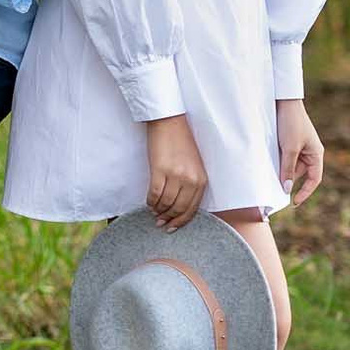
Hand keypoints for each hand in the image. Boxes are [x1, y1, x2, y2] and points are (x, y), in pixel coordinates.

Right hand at [143, 114, 206, 229]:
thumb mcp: (194, 166)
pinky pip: (154, 193)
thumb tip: (179, 205)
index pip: (192, 209)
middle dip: (168, 218)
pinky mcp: (160, 170)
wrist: (170, 123)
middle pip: (178, 208)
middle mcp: (191, 180)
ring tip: (153, 212)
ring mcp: (176, 175)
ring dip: (158, 210)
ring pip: (166, 203)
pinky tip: (148, 202)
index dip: (181, 221)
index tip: (172, 227)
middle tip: (160, 223)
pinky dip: (150, 201)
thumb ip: (191, 184)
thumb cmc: (181, 143)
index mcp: (201, 180)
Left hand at [277, 99, 324, 204]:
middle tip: (274, 190)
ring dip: (281, 171)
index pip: (314, 179)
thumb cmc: (290, 123)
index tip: (294, 202)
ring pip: (291, 166)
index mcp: (316, 154)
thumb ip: (288, 169)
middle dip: (289, 181)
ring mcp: (300, 147)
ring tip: (269, 175)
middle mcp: (310, 152)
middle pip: (300, 174)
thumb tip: (287, 188)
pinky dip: (278, 162)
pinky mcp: (289, 142)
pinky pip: (285, 158)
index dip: (305, 192)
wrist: (283, 101)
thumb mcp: (289, 148)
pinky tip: (268, 164)